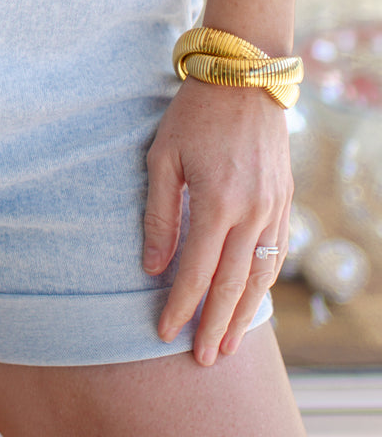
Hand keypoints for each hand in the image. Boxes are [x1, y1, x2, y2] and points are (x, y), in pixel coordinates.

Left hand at [143, 78, 292, 365]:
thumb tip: (152, 268)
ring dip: (243, 314)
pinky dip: (263, 282)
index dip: (179, 306)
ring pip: (260, 276)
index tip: (163, 333)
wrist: (244, 77)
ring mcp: (274, 207)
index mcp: (218, 203)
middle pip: (233, 285)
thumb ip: (159, 216)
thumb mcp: (162, 158)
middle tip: (201, 359)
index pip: (197, 272)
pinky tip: (251, 299)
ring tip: (227, 344)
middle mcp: (252, 212)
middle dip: (214, 325)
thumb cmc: (192, 114)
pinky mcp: (284, 199)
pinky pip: (276, 253)